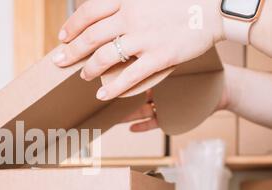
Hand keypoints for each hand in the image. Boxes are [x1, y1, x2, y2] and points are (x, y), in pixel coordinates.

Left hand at [54, 0, 223, 100]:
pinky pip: (130, 76)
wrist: (215, 7)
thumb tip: (105, 12)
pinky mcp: (160, 57)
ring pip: (105, 57)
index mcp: (128, 0)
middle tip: (60, 61)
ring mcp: (145, 38)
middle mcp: (132, 18)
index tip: (62, 36)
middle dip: (71, 52)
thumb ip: (125, 2)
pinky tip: (102, 95)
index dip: (72, 26)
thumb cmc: (181, 0)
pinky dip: (112, 88)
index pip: (89, 13)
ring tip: (83, 76)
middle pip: (91, 37)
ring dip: (89, 69)